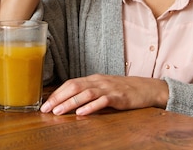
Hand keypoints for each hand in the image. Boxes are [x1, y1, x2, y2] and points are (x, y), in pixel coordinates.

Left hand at [40, 74, 168, 115]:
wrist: (146, 88)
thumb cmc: (123, 90)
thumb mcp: (104, 88)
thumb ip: (89, 92)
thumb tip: (70, 101)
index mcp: (94, 79)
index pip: (71, 83)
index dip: (57, 93)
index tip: (45, 103)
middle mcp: (99, 81)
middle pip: (75, 87)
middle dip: (58, 98)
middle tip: (46, 109)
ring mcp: (109, 88)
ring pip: (86, 93)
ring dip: (70, 103)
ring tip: (59, 112)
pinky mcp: (119, 97)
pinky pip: (103, 101)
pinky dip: (91, 107)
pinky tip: (82, 113)